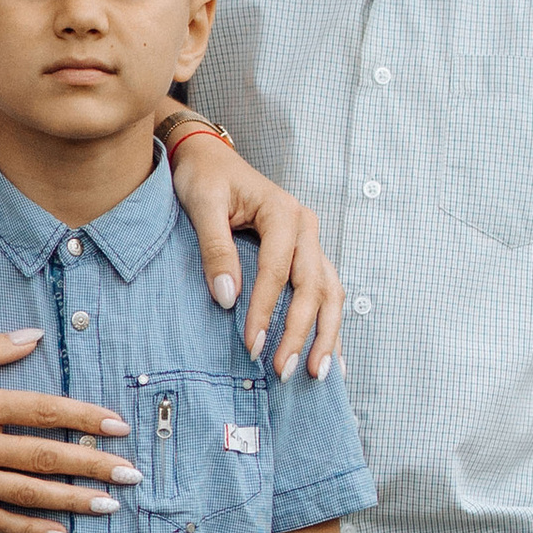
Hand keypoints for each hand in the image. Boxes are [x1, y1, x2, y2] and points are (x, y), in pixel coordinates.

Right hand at [0, 332, 142, 532]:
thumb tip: (35, 336)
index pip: (43, 411)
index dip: (86, 418)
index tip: (119, 426)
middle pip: (46, 457)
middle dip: (95, 465)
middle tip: (133, 474)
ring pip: (28, 494)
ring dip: (73, 500)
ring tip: (110, 505)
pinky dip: (30, 530)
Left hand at [164, 132, 343, 379]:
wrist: (210, 158)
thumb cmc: (204, 178)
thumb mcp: (202, 204)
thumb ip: (215, 248)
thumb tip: (226, 298)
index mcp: (284, 212)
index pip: (277, 270)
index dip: (265, 310)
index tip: (252, 345)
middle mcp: (306, 228)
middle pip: (313, 287)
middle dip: (301, 332)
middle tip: (284, 370)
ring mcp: (311, 243)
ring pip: (330, 294)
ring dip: (325, 336)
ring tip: (316, 375)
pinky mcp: (306, 257)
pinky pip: (326, 294)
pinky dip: (328, 327)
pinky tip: (329, 358)